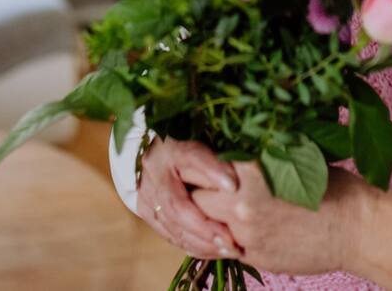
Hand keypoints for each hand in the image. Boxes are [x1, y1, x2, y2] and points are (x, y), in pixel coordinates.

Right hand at [133, 136, 241, 259]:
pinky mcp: (146, 211)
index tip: (233, 187)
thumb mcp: (204, 139)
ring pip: (173, 226)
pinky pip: (170, 235)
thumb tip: (245, 170)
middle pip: (178, 205)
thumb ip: (220, 155)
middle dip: (206, 227)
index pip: (192, 157)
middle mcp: (155, 171)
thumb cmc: (187, 142)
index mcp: (171, 147)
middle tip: (232, 242)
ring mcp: (147, 194)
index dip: (212, 172)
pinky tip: (215, 252)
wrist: (151, 149)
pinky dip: (194, 246)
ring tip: (229, 251)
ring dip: (202, 243)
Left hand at [192, 162, 367, 275]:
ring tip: (218, 205)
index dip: (196, 162)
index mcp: (250, 169)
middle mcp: (241, 202)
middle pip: (192, 195)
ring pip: (203, 224)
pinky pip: (221, 247)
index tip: (198, 160)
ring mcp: (246, 234)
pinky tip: (234, 228)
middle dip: (196, 189)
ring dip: (207, 215)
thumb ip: (256, 156)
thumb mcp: (293, 157)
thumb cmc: (333, 185)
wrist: (358, 228)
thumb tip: (229, 143)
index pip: (199, 164)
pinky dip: (222, 237)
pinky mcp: (253, 257)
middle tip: (202, 184)